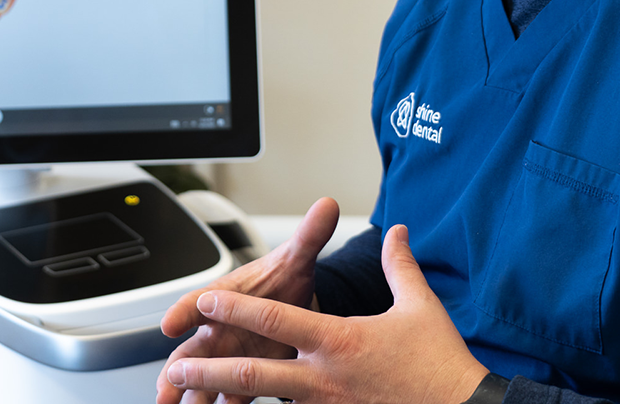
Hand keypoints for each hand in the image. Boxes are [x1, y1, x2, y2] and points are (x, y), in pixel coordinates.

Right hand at [156, 197, 340, 403]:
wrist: (297, 309)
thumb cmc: (285, 282)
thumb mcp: (297, 260)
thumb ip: (309, 236)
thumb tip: (326, 205)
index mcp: (226, 297)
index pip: (199, 301)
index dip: (184, 311)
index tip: (170, 324)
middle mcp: (220, 329)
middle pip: (191, 349)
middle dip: (177, 368)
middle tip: (166, 385)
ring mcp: (229, 356)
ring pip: (203, 377)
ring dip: (191, 393)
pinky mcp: (244, 378)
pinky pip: (228, 395)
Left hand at [162, 225, 488, 403]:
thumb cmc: (442, 365)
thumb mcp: (420, 306)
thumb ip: (400, 266)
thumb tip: (397, 232)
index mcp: (339, 341)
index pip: (274, 318)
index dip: (235, 307)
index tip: (205, 300)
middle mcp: (325, 378)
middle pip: (253, 372)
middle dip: (209, 369)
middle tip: (177, 367)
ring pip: (265, 400)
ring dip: (226, 396)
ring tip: (193, 397)